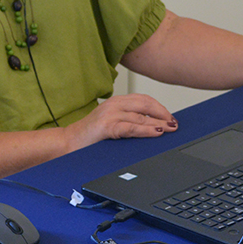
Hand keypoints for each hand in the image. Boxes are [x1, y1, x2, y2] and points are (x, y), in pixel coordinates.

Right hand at [63, 93, 177, 151]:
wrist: (67, 143)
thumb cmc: (90, 136)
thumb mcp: (111, 123)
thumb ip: (128, 120)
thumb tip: (152, 126)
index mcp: (116, 102)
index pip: (144, 100)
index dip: (160, 108)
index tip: (171, 117)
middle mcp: (114, 104)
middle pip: (146, 104)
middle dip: (163, 113)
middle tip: (174, 123)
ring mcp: (110, 114)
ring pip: (141, 115)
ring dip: (159, 122)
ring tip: (170, 128)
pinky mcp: (107, 126)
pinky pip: (131, 127)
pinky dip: (146, 129)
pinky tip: (156, 132)